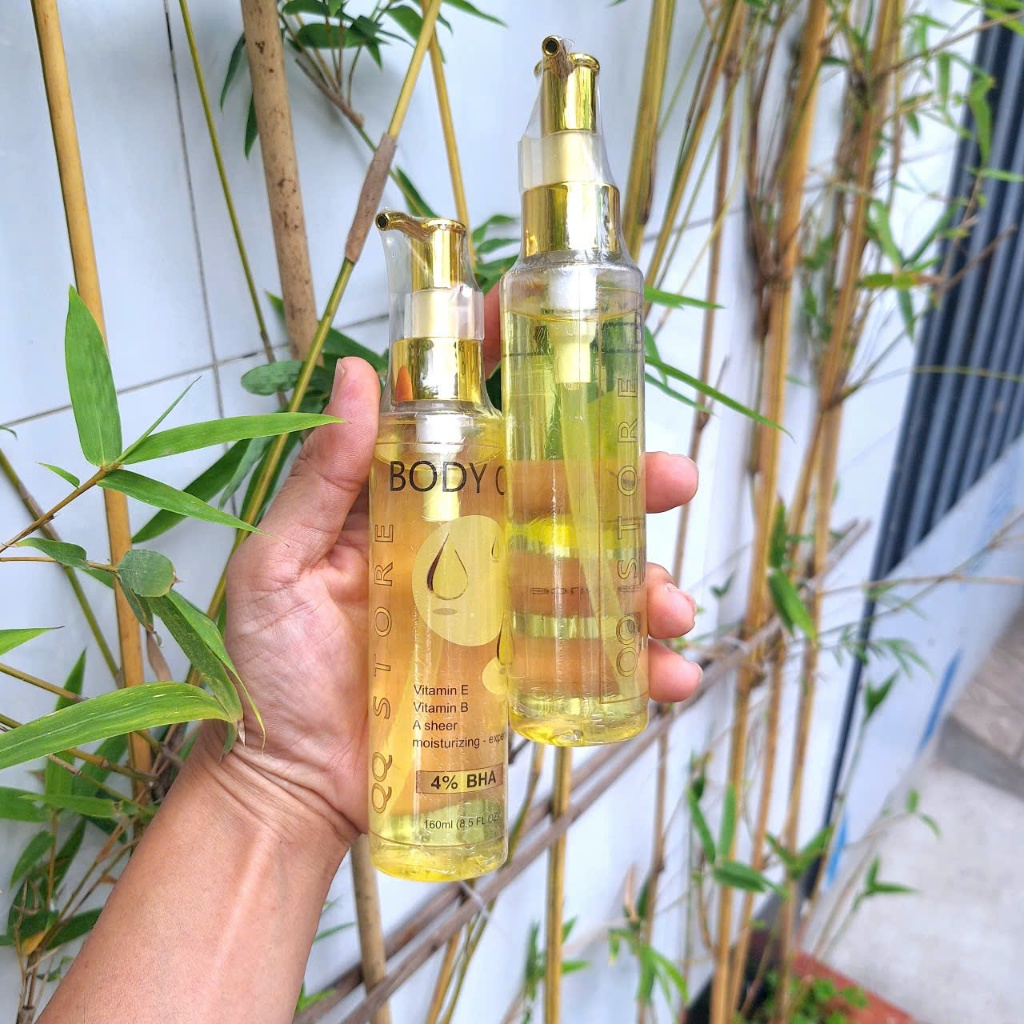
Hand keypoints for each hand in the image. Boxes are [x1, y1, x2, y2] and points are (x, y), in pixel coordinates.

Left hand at [207, 290, 700, 842]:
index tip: (564, 338)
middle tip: (673, 482)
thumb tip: (360, 377)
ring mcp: (495, 616)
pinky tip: (668, 676)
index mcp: (413, 510)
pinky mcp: (513, 678)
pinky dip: (638, 668)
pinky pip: (586, 665)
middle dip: (627, 486)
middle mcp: (464, 552)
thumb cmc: (268, 674)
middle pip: (559, 503)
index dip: (520, 382)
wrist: (289, 787)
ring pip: (588, 580)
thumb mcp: (278, 566)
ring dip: (645, 584)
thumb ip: (320, 481)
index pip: (474, 429)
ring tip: (671, 607)